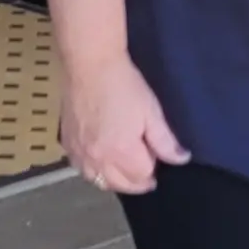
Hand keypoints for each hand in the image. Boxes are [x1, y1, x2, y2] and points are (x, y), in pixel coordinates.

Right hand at [59, 47, 188, 192]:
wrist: (90, 64)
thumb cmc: (123, 84)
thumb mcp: (151, 111)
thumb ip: (165, 141)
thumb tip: (181, 159)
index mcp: (122, 152)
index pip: (142, 176)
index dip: (153, 167)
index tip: (155, 155)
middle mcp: (98, 159)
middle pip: (120, 185)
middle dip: (136, 180)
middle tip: (145, 168)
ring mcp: (80, 153)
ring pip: (99, 181)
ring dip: (114, 180)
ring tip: (123, 167)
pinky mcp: (67, 143)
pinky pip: (81, 170)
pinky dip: (93, 172)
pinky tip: (100, 161)